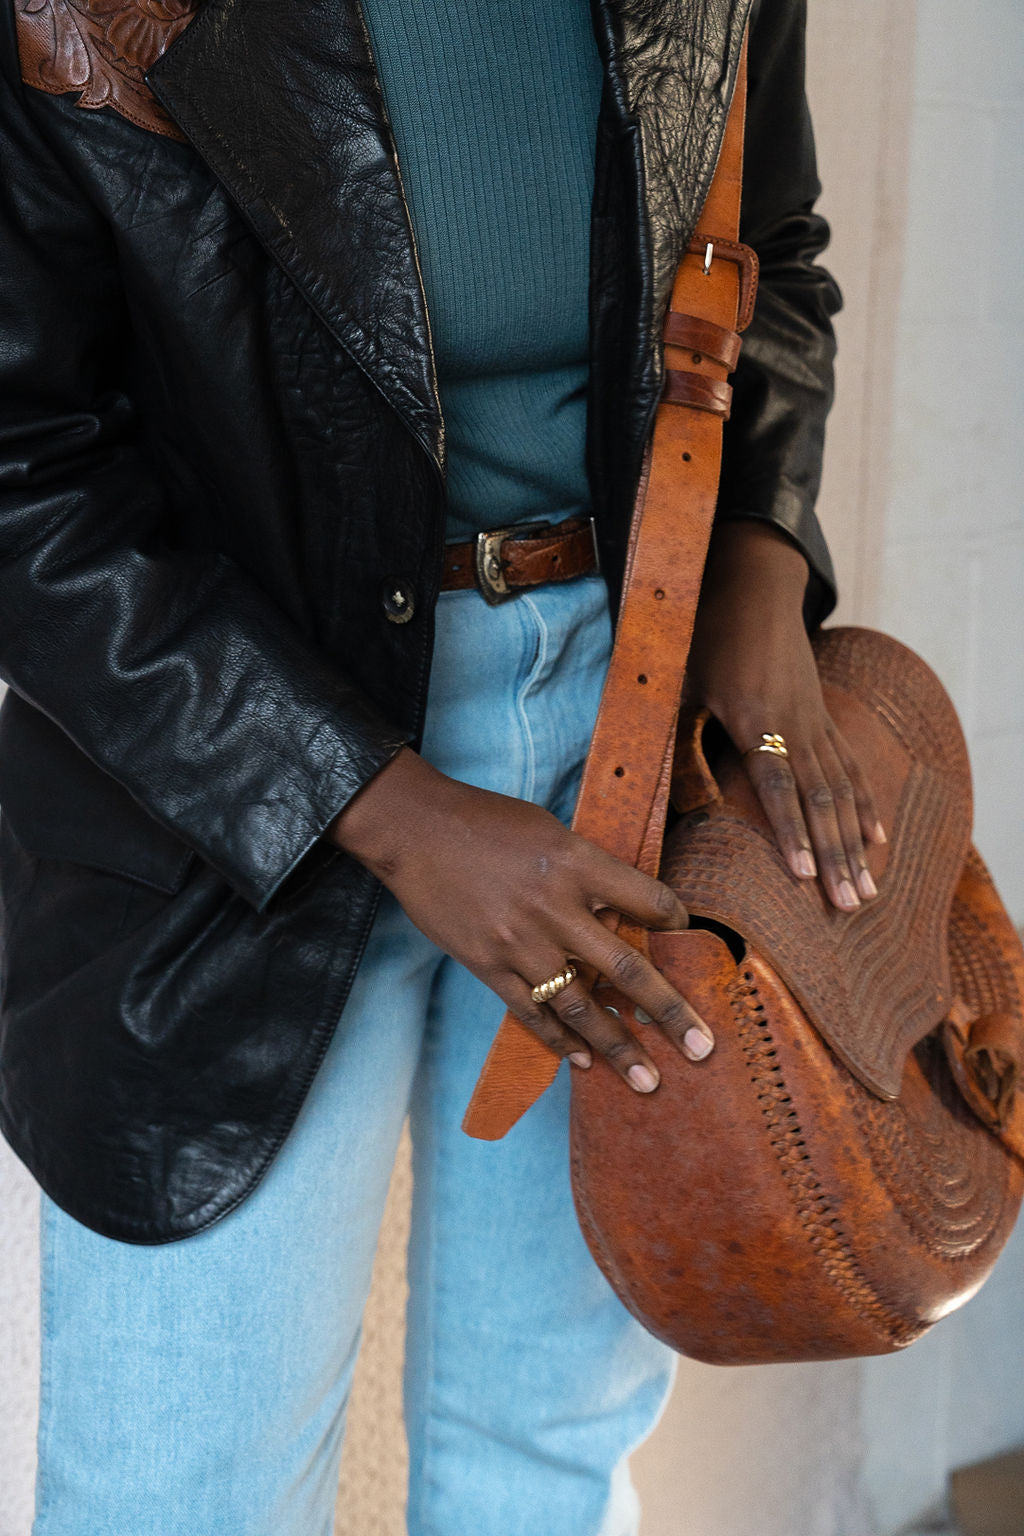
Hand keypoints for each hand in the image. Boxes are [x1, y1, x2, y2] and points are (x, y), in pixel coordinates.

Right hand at [328, 748, 714, 1090]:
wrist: (416, 829)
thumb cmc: (485, 821)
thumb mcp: (548, 828)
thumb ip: (585, 868)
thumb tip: (619, 906)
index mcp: (576, 862)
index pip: (647, 900)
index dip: (674, 919)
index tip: (686, 932)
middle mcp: (555, 907)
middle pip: (625, 968)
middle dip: (669, 1012)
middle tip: (702, 1049)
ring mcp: (519, 942)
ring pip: (579, 1005)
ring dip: (616, 1046)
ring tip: (646, 1080)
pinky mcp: (487, 964)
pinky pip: (530, 1011)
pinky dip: (557, 1039)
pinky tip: (581, 1061)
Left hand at [686, 520, 885, 911]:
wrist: (751, 583)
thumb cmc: (703, 634)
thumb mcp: (679, 683)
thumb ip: (677, 737)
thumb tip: (664, 795)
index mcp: (753, 716)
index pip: (776, 784)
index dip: (790, 830)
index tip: (802, 875)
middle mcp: (792, 722)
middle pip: (820, 800)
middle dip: (835, 857)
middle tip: (849, 906)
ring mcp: (814, 719)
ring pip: (842, 790)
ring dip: (853, 845)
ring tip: (866, 891)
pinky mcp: (821, 716)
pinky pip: (850, 768)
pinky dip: (864, 807)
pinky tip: (875, 842)